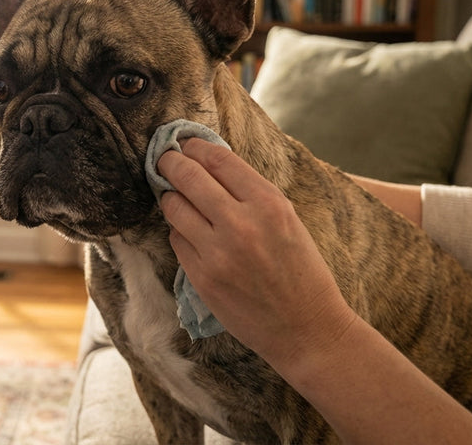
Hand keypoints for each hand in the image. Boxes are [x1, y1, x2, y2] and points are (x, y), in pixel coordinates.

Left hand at [158, 139, 471, 443]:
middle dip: (170, 162)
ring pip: (173, 206)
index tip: (185, 143)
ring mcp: (217, 252)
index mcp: (269, 203)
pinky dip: (180, 232)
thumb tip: (209, 163)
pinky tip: (189, 232)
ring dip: (170, 197)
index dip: (195, 146)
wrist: (307, 330)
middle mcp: (241, 223)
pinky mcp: (201, 277)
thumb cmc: (301, 272)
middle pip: (187, 176)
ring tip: (174, 195)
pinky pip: (176, 240)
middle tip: (163, 158)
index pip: (218, 159)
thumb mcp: (287, 220)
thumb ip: (251, 193)